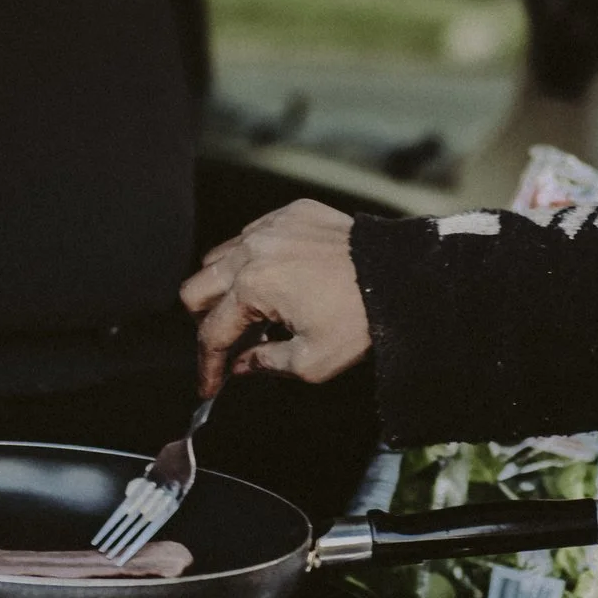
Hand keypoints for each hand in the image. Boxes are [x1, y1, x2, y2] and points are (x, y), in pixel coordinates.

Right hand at [179, 200, 371, 395]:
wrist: (401, 277)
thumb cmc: (360, 320)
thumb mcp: (312, 361)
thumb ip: (266, 364)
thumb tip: (241, 364)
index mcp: (252, 287)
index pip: (212, 333)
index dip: (207, 366)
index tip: (210, 384)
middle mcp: (252, 250)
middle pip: (196, 288)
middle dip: (204, 321)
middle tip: (226, 342)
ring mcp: (270, 227)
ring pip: (219, 256)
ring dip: (224, 286)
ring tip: (251, 310)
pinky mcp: (290, 213)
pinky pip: (252, 233)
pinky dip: (253, 258)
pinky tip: (276, 278)